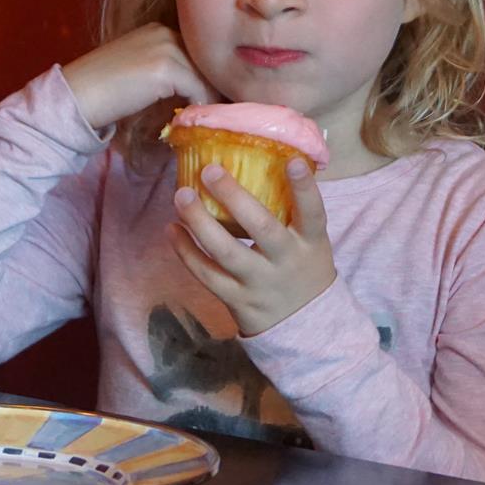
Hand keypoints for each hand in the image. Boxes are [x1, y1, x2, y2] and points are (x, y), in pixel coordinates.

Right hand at [61, 23, 217, 129]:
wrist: (76, 96)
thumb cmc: (102, 89)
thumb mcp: (137, 68)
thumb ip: (166, 69)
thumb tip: (196, 89)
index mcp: (157, 29)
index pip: (196, 52)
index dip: (204, 76)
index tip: (208, 97)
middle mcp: (164, 32)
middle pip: (205, 62)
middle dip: (211, 86)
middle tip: (214, 110)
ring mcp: (165, 48)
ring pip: (205, 77)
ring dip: (207, 98)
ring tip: (203, 117)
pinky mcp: (165, 68)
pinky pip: (197, 90)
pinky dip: (197, 106)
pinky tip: (188, 118)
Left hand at [167, 158, 336, 335]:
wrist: (304, 326)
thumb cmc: (304, 267)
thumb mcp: (312, 242)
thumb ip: (295, 209)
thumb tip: (276, 157)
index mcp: (310, 242)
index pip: (313, 213)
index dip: (304, 188)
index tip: (290, 161)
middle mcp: (286, 261)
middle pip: (261, 228)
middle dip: (234, 198)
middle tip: (210, 171)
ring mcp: (260, 283)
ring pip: (226, 252)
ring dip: (200, 222)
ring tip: (181, 195)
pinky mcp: (237, 300)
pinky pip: (206, 275)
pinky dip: (186, 252)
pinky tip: (172, 229)